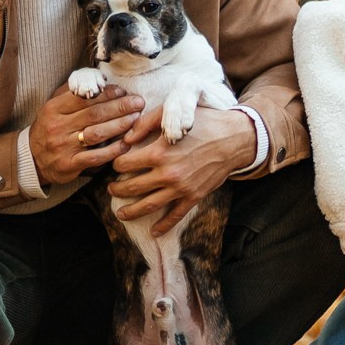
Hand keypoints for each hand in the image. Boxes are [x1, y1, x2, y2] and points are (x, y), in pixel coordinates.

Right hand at [29, 82, 145, 185]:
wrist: (32, 159)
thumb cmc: (49, 128)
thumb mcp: (53, 107)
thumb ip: (72, 92)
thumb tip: (98, 78)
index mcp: (53, 108)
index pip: (83, 98)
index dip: (106, 94)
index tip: (122, 91)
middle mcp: (58, 126)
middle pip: (94, 114)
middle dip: (120, 107)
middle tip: (138, 103)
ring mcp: (63, 146)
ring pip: (97, 134)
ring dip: (119, 125)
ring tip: (135, 119)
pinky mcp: (69, 164)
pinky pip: (96, 156)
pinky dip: (113, 150)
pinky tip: (126, 144)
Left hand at [108, 105, 254, 234]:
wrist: (234, 139)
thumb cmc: (203, 122)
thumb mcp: (172, 113)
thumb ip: (146, 123)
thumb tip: (126, 139)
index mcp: (158, 153)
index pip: (125, 164)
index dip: (117, 163)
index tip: (116, 164)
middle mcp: (167, 173)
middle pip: (132, 187)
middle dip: (117, 189)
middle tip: (111, 189)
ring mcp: (180, 188)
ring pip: (148, 205)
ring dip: (131, 211)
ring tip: (120, 214)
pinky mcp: (193, 197)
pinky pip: (175, 215)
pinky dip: (163, 226)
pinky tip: (154, 232)